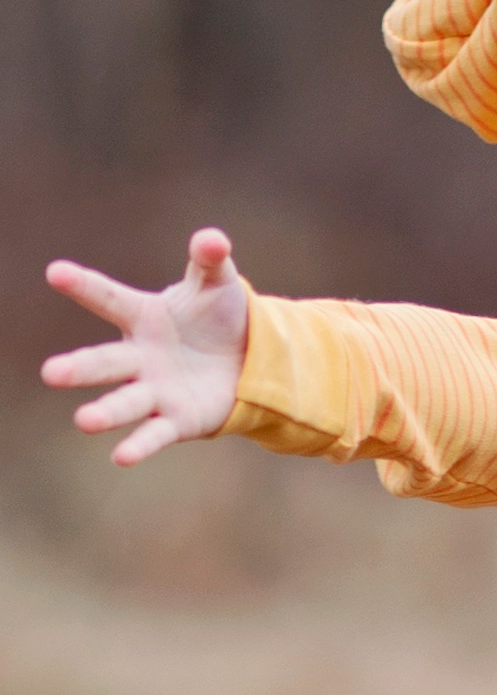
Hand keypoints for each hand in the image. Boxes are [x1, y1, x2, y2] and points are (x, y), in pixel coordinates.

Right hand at [41, 228, 248, 465]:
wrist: (248, 358)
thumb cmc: (220, 316)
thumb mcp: (217, 284)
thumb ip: (209, 260)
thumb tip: (212, 237)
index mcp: (144, 317)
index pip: (110, 299)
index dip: (85, 285)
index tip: (55, 271)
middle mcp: (139, 357)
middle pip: (104, 362)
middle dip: (79, 368)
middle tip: (50, 373)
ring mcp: (154, 390)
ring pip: (123, 402)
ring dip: (105, 412)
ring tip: (85, 421)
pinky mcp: (175, 419)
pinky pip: (154, 434)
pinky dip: (139, 444)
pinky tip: (121, 457)